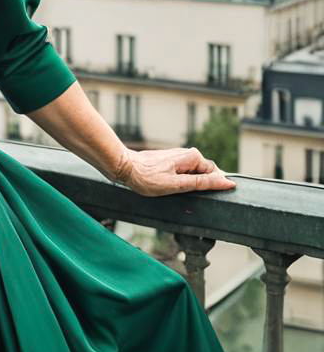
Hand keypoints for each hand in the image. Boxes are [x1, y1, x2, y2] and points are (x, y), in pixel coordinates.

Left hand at [114, 146, 236, 196]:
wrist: (124, 167)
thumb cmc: (147, 178)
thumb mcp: (177, 185)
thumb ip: (202, 183)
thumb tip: (227, 182)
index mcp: (193, 157)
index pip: (215, 173)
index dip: (214, 186)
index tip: (209, 197)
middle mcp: (187, 154)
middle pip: (205, 173)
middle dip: (201, 186)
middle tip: (188, 196)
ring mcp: (178, 157)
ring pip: (194, 174)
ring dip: (190, 185)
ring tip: (176, 192)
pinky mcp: (170, 162)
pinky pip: (184, 173)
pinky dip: (182, 182)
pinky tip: (171, 188)